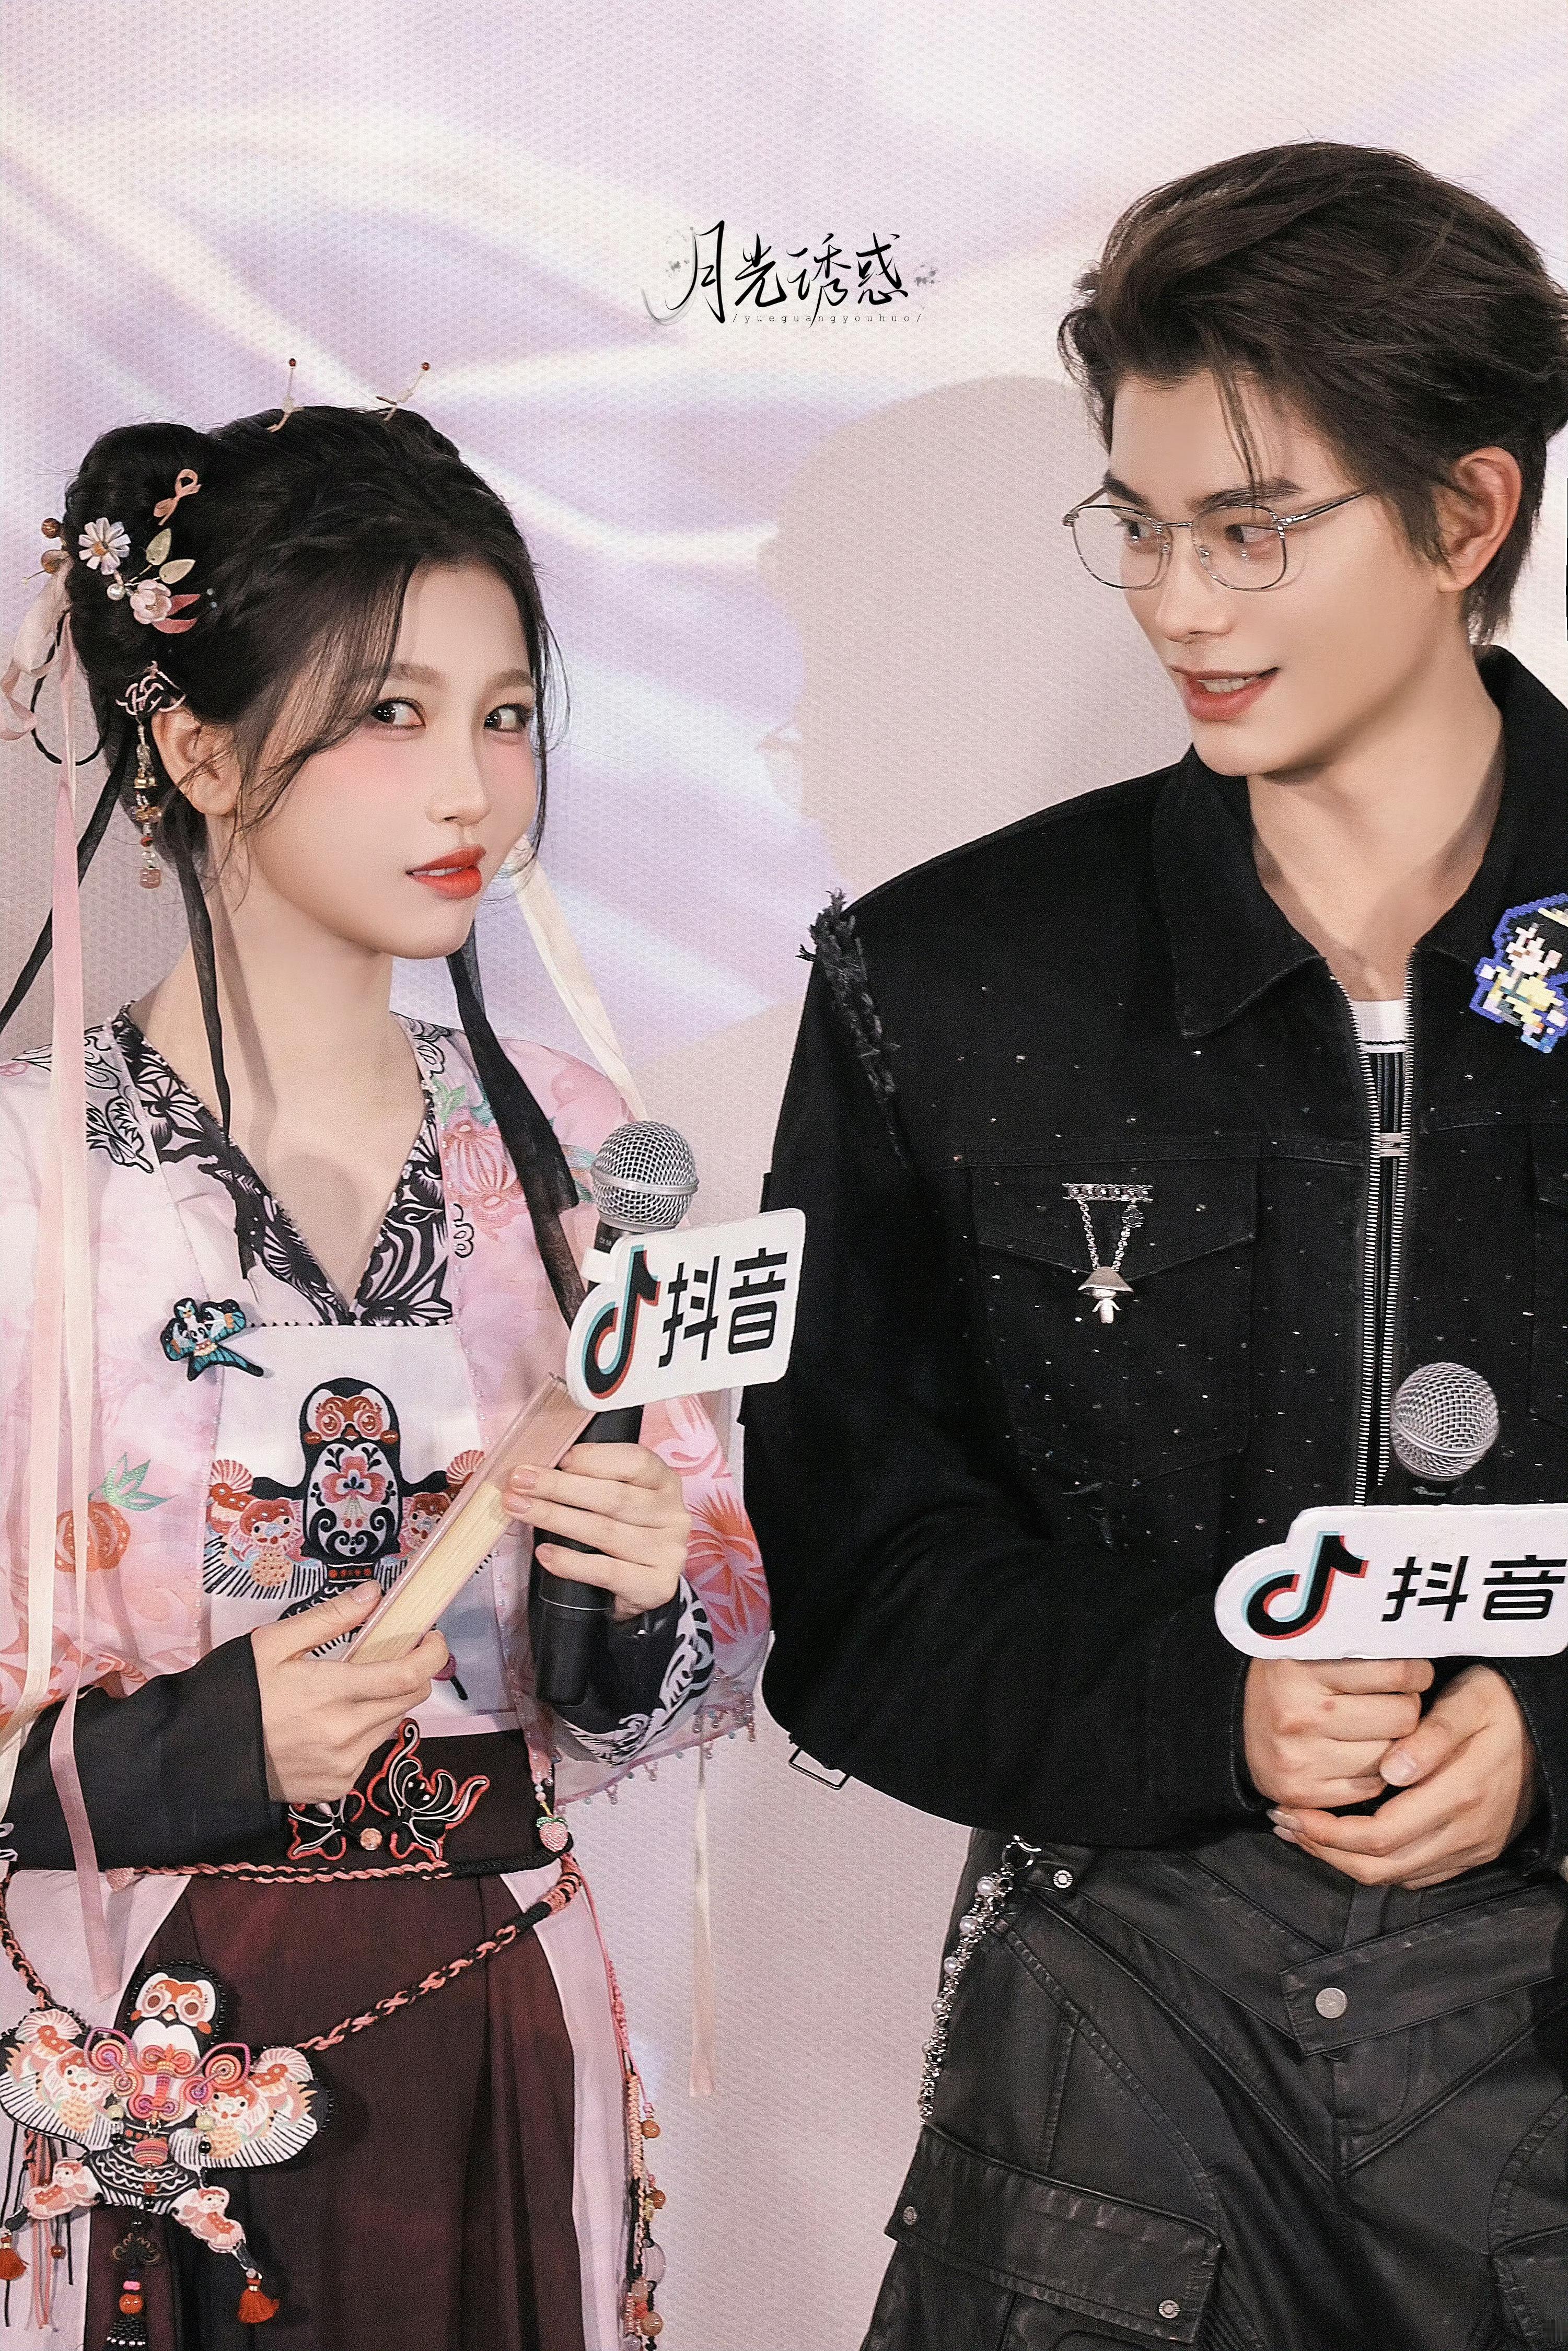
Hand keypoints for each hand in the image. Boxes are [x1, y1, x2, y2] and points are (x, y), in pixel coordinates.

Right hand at [251, 1583, 447, 1804]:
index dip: (432, 1654)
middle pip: (408, 1700)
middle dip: (411, 1673)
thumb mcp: (273, 1643)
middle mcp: (344, 1735)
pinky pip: (370, 1752)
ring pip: (392, 1726)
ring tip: (355, 1689)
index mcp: (331, 1694)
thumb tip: (374, 1594)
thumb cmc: (234, 1692)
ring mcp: (342, 1766)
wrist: (198, 1756)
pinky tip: (335, 1722)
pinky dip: (365, 1732)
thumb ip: (329, 1619)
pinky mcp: (336, 1788)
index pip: (407, 1676)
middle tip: (392, 1656)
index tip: (433, 1637)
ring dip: (387, 1703)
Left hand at [503, 1442, 689, 1621]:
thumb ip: (593, 1481)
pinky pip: (606, 1571)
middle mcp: (672, 1514)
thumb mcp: (617, 1500)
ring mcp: (667, 1552)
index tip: (558, 1459)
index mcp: (664, 1482)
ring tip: (519, 1510)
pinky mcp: (656, 1585)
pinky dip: (570, 1562)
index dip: (595, 1458)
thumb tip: (540, 1468)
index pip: (635, 1461)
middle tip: (519, 1481)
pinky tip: (544, 1553)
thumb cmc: (622, 1532)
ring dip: (555, 1518)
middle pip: (613, 1497)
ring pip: (605, 1531)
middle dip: (559, 1487)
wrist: (642, 1590)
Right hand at [1243, 1654, 1431, 1808]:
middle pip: (1402, 1717)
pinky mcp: (1301, 1792)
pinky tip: (1354, 1754)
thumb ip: (1363, 1647)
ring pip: (1391, 1756)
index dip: (1415, 1673)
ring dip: (1391, 1744)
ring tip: (1371, 1729)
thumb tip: (1423, 1643)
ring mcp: (1299, 1758)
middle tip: (1390, 1701)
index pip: (1398, 1672)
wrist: (1234, 1723)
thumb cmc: (1292, 1681)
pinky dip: (1371, 1772)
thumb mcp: (1316, 1649)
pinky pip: (1371, 1786)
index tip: (1411, 1674)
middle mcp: (1299, 1714)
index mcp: (1303, 1667)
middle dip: (1405, 1709)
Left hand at [1269, 1664, 1538, 1889]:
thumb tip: (1391, 1770)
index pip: (1380, 1834)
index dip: (1327, 1831)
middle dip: (1324, 1850)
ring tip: (1305, 1831)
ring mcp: (1474, 1847)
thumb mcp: (1469, 1702)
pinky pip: (1419, 1874)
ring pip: (1397, 1877)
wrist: (1546, 1726)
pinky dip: (1378, 1863)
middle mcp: (1468, 1832)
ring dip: (1345, 1860)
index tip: (1289, 1810)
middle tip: (1283, 1823)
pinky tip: (1349, 1838)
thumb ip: (1431, 1736)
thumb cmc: (1499, 1703)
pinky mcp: (1476, 1851)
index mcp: (1461, 1794)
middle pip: (1381, 1866)